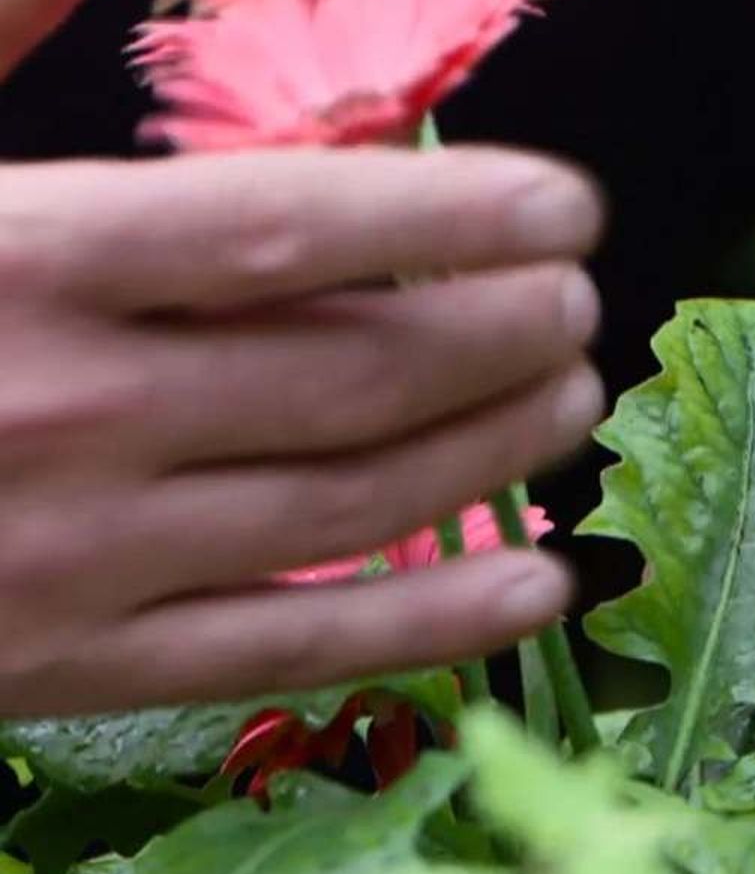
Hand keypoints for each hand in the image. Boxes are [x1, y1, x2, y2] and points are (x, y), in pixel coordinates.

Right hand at [0, 0, 603, 714]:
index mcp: (23, 259)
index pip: (289, 228)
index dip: (448, 217)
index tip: (565, 208)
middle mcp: (75, 412)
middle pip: (351, 373)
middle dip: (496, 338)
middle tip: (580, 309)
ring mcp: (90, 557)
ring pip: (348, 508)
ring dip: (487, 456)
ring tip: (571, 407)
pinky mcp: (90, 665)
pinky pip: (294, 649)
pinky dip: (430, 623)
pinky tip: (538, 592)